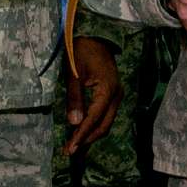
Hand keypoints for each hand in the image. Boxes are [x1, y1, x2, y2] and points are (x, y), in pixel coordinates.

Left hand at [63, 37, 120, 154]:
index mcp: (108, 90)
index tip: (70, 148)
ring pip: (106, 122)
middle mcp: (116, 95)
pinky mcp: (113, 93)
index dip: (82, 135)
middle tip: (70, 150)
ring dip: (91, 134)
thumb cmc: (82, 51)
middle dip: (87, 139)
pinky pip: (106, 115)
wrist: (95, 36)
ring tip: (75, 144)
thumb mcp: (74, 73)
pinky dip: (95, 124)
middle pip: (104, 125)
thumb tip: (74, 123)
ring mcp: (117, 94)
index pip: (93, 119)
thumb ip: (74, 98)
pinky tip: (83, 129)